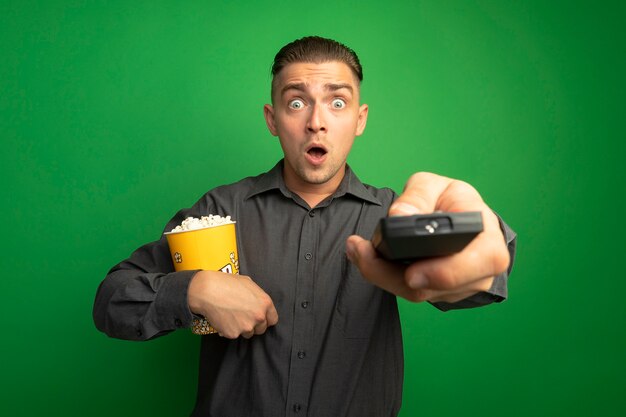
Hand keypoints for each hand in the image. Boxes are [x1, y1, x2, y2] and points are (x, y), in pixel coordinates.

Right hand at [188, 271, 278, 338]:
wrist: (208, 291)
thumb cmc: (227, 283)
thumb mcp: (248, 283)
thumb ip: (257, 296)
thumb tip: (258, 302)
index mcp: (265, 303)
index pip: (273, 319)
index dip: (266, 319)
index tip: (260, 318)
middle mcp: (258, 316)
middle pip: (261, 329)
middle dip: (254, 324)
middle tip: (243, 316)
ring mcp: (246, 326)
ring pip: (248, 333)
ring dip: (242, 328)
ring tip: (232, 316)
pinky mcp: (234, 334)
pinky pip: (234, 334)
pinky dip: (230, 329)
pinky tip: (224, 319)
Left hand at [346, 172, 509, 302]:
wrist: (457, 217)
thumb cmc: (450, 200)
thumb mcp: (435, 186)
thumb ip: (417, 196)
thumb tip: (400, 216)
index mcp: (486, 239)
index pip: (476, 262)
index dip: (443, 272)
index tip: (410, 272)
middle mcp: (479, 270)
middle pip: (434, 287)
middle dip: (392, 275)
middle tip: (362, 254)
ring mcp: (460, 287)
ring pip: (417, 293)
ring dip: (381, 275)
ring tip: (358, 250)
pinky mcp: (439, 294)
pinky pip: (410, 292)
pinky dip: (385, 277)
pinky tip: (369, 257)